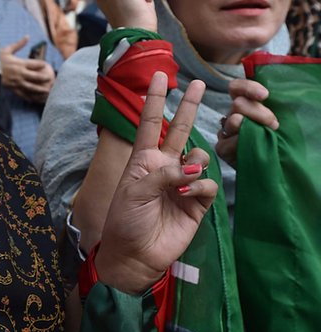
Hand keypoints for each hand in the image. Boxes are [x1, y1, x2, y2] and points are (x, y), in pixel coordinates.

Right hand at [0, 36, 54, 103]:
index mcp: (20, 63)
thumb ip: (19, 44)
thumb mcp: (7, 50)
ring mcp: (17, 82)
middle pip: (35, 76)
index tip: (46, 65)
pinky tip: (36, 99)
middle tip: (50, 79)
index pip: (35, 64)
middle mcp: (20, 73)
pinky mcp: (13, 89)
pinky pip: (23, 93)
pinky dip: (30, 97)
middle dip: (44, 78)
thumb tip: (27, 36)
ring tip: (47, 91)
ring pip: (31, 87)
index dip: (42, 64)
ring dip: (40, 89)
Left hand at [95, 74, 218, 294]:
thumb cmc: (125, 221)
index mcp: (142, 160)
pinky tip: (187, 197)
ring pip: (199, 157)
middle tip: (200, 84)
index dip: (155, 100)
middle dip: (188, 107)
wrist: (135, 255)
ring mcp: (182, 183)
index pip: (150, 124)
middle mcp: (163, 167)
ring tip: (182, 180)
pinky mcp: (197, 202)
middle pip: (180, 130)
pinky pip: (207, 184)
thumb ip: (161, 174)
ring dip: (194, 162)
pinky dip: (200, 187)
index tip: (160, 76)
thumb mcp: (134, 192)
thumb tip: (191, 168)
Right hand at [215, 78, 278, 166]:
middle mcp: (233, 115)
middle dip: (258, 112)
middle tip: (273, 124)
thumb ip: (269, 107)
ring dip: (251, 126)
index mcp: (246, 104)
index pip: (236, 88)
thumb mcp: (276, 119)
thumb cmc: (278, 140)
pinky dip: (241, 143)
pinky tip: (252, 147)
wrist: (276, 166)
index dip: (248, 88)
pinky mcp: (222, 148)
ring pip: (233, 121)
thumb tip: (266, 97)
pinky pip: (228, 142)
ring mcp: (226, 132)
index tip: (264, 95)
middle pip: (238, 104)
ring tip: (266, 135)